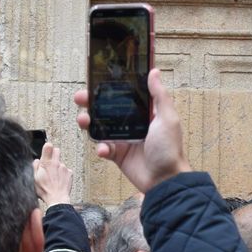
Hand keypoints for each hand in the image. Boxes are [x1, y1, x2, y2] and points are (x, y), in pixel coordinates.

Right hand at [32, 142, 72, 209]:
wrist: (57, 198)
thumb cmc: (44, 190)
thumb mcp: (33, 178)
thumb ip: (34, 167)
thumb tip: (36, 161)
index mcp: (46, 163)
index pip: (48, 146)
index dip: (47, 147)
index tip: (46, 149)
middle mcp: (56, 163)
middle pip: (56, 150)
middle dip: (53, 154)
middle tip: (49, 162)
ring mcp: (64, 168)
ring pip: (60, 163)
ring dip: (57, 167)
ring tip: (53, 177)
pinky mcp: (70, 173)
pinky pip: (66, 170)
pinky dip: (63, 174)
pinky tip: (59, 180)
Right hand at [74, 68, 191, 193]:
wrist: (164, 179)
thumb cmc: (170, 149)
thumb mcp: (167, 118)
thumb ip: (159, 96)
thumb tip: (154, 72)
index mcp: (145, 113)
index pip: (125, 95)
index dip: (111, 87)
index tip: (97, 80)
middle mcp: (132, 123)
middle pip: (107, 109)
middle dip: (91, 103)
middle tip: (81, 98)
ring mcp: (123, 139)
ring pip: (100, 127)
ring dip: (89, 123)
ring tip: (83, 120)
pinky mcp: (117, 154)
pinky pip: (103, 147)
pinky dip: (101, 147)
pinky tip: (103, 149)